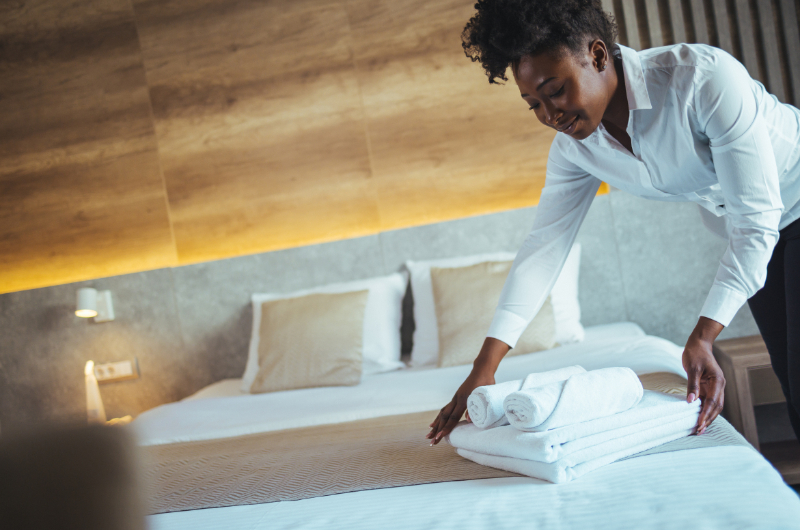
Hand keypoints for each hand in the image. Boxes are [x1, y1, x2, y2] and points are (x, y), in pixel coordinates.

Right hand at [426, 367, 494, 444]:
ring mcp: (455, 399)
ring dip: (435, 426)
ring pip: (442, 414)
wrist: (482, 370)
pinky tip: (433, 424)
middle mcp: (456, 400)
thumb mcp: (484, 395)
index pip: (453, 417)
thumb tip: (468, 421)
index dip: (446, 428)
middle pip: (444, 417)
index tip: (440, 437)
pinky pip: (445, 410)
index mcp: (463, 400)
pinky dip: (438, 418)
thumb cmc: (486, 382)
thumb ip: (476, 407)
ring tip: (428, 435)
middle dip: (437, 430)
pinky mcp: (456, 398)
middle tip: (431, 442)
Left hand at [682, 317, 725, 434]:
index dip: (706, 414)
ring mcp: (715, 387)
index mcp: (718, 381)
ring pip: (714, 406)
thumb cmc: (695, 354)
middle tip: (698, 430)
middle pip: (716, 407)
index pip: (712, 402)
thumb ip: (692, 385)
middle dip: (708, 419)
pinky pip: (708, 401)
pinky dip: (704, 410)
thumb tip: (691, 402)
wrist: (699, 344)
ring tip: (699, 428)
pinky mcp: (709, 387)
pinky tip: (698, 418)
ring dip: (707, 417)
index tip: (699, 424)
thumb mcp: (692, 368)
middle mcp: (719, 386)